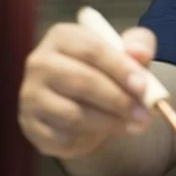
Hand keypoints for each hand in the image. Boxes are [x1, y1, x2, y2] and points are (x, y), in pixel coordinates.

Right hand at [18, 23, 156, 159]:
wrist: (85, 103)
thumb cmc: (108, 71)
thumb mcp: (127, 53)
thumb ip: (138, 46)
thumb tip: (140, 53)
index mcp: (62, 37)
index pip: (92, 50)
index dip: (121, 68)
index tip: (143, 86)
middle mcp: (39, 63)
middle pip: (82, 82)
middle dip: (118, 100)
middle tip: (144, 114)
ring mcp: (30, 95)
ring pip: (73, 114)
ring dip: (109, 123)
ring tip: (134, 126)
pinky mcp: (30, 125)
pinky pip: (63, 137)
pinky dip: (89, 139)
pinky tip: (105, 134)